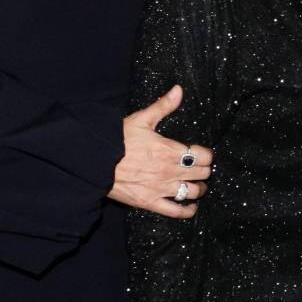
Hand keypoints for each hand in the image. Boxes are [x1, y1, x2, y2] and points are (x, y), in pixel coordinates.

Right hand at [108, 86, 212, 218]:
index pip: (203, 156)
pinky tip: (191, 207)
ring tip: (197, 185)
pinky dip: (187, 210)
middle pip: (202, 173)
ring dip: (199, 189)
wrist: (94, 162)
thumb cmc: (116, 140)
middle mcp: (170, 171)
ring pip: (193, 192)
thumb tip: (179, 90)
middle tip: (200, 168)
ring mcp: (161, 189)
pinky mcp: (150, 203)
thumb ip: (163, 106)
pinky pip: (176, 211)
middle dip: (204, 170)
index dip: (206, 154)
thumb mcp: (141, 119)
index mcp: (170, 150)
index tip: (202, 153)